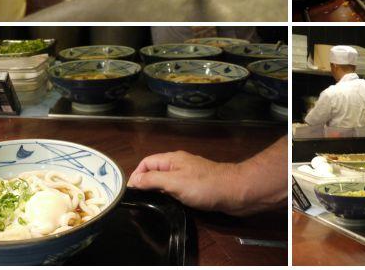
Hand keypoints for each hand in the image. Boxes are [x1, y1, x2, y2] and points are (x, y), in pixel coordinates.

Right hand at [127, 151, 245, 214]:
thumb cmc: (204, 185)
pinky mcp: (195, 186)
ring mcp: (188, 175)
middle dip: (145, 182)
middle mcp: (178, 164)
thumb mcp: (175, 182)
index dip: (136, 174)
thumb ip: (153, 180)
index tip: (129, 192)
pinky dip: (169, 195)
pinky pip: (176, 188)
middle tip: (137, 200)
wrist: (234, 192)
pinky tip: (168, 205)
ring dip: (157, 190)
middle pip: (155, 170)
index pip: (147, 162)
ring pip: (166, 180)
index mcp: (172, 159)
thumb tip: (133, 180)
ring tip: (149, 204)